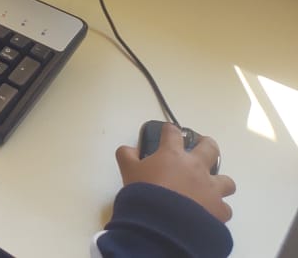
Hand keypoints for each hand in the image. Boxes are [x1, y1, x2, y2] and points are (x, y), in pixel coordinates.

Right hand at [115, 123, 235, 221]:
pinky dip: (217, 209)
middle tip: (201, 148)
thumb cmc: (144, 192)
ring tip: (210, 188)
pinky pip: (224, 208)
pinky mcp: (219, 210)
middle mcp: (196, 167)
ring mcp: (211, 188)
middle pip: (210, 147)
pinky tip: (210, 213)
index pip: (172, 133)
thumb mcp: (127, 170)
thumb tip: (131, 149)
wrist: (163, 223)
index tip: (168, 131)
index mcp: (173, 154)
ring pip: (226, 181)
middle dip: (207, 144)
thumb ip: (126, 155)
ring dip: (219, 183)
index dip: (170, 130)